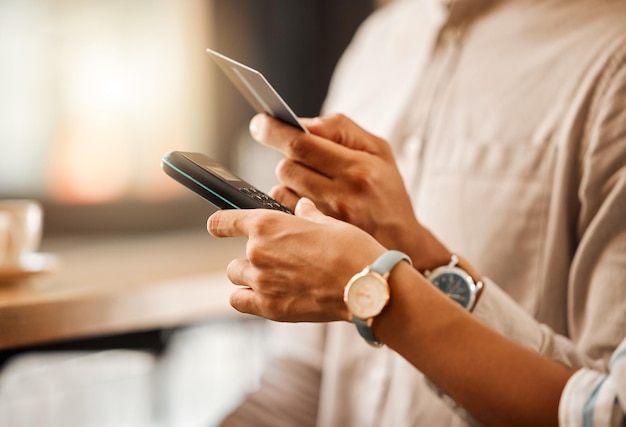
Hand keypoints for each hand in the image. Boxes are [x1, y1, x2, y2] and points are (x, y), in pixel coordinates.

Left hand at [207, 198, 386, 321]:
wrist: (366, 286)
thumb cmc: (352, 249)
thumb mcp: (329, 222)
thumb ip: (307, 216)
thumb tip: (301, 208)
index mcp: (268, 224)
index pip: (225, 221)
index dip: (221, 223)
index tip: (218, 225)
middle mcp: (257, 252)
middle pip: (236, 255)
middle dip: (252, 256)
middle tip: (279, 259)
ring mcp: (261, 282)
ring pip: (237, 277)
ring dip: (249, 276)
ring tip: (275, 279)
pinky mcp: (269, 308)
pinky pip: (239, 301)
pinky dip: (248, 298)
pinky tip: (267, 295)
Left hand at [249, 113, 450, 270]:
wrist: (401, 241)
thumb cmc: (387, 192)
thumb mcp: (378, 150)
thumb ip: (341, 129)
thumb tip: (304, 123)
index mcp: (358, 169)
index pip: (302, 144)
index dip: (275, 131)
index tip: (260, 123)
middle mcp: (342, 196)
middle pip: (287, 166)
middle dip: (289, 157)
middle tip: (306, 159)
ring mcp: (327, 219)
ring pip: (283, 187)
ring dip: (290, 179)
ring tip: (315, 183)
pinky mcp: (316, 236)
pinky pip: (284, 209)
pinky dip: (289, 200)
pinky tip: (309, 201)